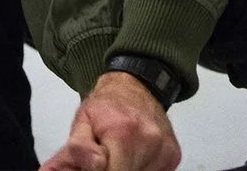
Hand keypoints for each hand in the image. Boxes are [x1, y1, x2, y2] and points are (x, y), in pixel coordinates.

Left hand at [40, 71, 181, 170]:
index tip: (96, 163)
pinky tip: (134, 156)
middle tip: (105, 158)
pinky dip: (141, 169)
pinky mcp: (174, 155)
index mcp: (122, 132)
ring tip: (119, 154)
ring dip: (126, 169)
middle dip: (112, 170)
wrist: (137, 83)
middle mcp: (148, 141)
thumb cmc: (108, 104)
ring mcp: (164, 150)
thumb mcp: (82, 121)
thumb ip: (73, 151)